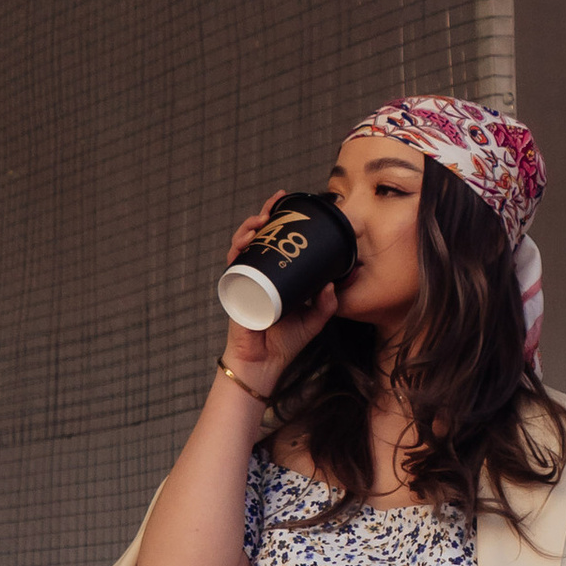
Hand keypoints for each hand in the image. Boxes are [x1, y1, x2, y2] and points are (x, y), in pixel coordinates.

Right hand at [217, 194, 337, 400]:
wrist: (264, 364)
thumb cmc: (285, 343)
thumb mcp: (314, 319)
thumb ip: (327, 303)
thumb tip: (333, 282)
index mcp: (277, 275)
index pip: (277, 240)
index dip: (281, 219)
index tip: (290, 202)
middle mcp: (259, 273)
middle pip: (258, 236)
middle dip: (264, 214)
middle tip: (275, 203)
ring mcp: (245, 279)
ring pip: (242, 244)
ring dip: (249, 227)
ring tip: (260, 220)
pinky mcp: (236, 290)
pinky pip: (233, 264)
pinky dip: (237, 250)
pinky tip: (246, 242)